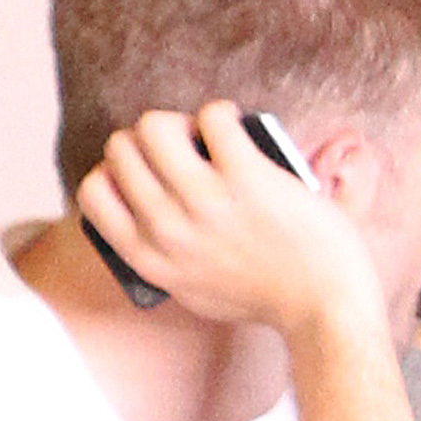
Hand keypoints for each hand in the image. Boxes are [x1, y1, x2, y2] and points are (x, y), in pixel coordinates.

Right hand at [78, 103, 380, 339]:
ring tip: (207, 136)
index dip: (118, 171)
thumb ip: (168, 260)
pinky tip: (238, 127)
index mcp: (150, 259)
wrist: (326, 307)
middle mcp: (168, 230)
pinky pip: (214, 116)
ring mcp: (205, 202)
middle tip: (186, 149)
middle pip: (122, 149)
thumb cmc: (269, 298)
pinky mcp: (245, 177)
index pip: (94, 193)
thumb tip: (150, 214)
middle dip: (150, 139)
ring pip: (154, 123)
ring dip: (181, 120)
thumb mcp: (196, 292)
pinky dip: (224, 114)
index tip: (149, 172)